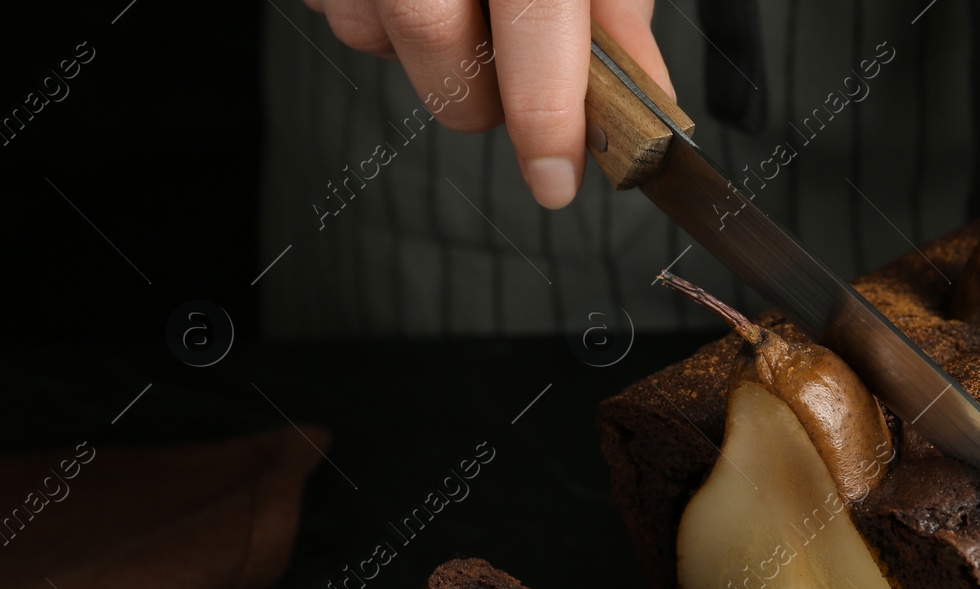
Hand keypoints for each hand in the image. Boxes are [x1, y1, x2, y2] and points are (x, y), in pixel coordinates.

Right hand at [305, 0, 671, 207]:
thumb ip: (615, 8)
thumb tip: (643, 102)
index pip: (530, 23)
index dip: (545, 113)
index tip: (557, 178)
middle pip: (437, 48)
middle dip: (480, 92)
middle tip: (512, 71)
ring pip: (372, 32)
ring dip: (418, 44)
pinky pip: (335, 5)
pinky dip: (376, 8)